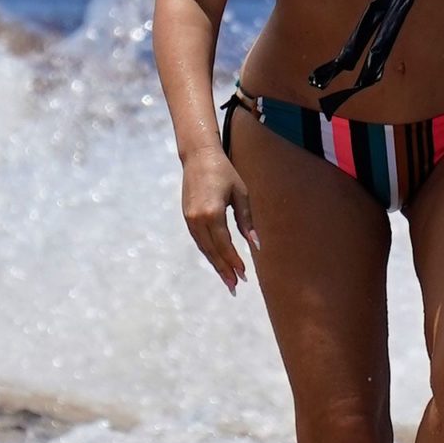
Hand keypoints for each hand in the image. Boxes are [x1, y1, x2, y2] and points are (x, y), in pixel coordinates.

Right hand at [181, 148, 259, 294]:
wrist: (198, 156)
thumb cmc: (225, 172)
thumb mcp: (241, 194)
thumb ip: (246, 221)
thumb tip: (256, 245)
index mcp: (212, 213)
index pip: (224, 244)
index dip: (233, 261)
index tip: (243, 274)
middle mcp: (197, 219)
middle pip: (211, 251)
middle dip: (224, 269)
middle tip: (234, 286)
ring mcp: (189, 219)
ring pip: (203, 248)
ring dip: (215, 264)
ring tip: (227, 279)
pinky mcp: (187, 217)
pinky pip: (199, 240)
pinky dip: (208, 253)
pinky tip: (217, 261)